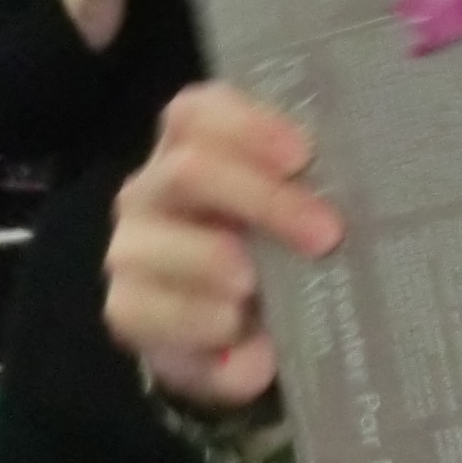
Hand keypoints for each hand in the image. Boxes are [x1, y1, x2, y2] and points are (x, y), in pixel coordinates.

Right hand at [104, 84, 341, 407]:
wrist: (233, 332)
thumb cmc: (272, 249)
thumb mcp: (295, 213)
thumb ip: (309, 195)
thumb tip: (335, 221)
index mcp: (190, 148)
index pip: (197, 112)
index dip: (249, 127)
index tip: (303, 156)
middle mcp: (150, 190)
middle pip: (188, 171)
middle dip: (264, 201)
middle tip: (326, 235)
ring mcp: (130, 250)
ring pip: (164, 246)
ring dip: (220, 266)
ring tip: (262, 294)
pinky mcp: (126, 311)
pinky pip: (158, 315)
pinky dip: (209, 333)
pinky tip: (251, 350)